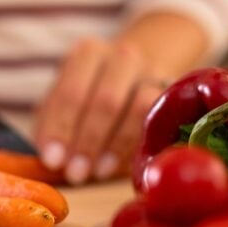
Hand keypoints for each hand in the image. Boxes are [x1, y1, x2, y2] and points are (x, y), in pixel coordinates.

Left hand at [35, 39, 163, 184]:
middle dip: (88, 141)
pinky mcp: (174, 95)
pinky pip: (160, 119)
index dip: (61, 129)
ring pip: (139, 107)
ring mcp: (153, 73)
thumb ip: (52, 129)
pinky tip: (122, 164)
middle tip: (76, 173)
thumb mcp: (62, 107)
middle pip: (106, 100)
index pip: (71, 92)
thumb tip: (53, 159)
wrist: (134, 80)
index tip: (53, 160)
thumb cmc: (87, 99)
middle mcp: (123, 57)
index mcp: (87, 54)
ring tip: (98, 171)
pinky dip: (139, 144)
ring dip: (116, 145)